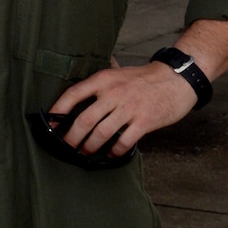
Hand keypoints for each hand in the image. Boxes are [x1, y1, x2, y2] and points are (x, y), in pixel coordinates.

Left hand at [49, 63, 193, 157]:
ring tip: (85, 153)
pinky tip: (110, 155)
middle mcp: (113, 93)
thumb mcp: (118, 72)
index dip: (58, 110)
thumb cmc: (144, 78)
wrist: (177, 79)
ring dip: (90, 147)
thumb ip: (100, 81)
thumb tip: (78, 90)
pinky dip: (114, 152)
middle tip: (66, 147)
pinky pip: (124, 142)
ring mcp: (129, 108)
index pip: (73, 94)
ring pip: (101, 133)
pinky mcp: (144, 122)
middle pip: (84, 119)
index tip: (50, 124)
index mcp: (104, 79)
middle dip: (72, 137)